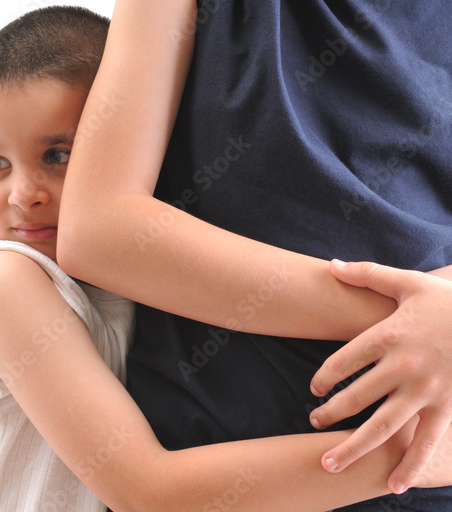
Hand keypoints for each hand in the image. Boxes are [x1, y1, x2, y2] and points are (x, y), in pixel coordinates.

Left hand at [310, 260, 451, 493]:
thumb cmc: (449, 302)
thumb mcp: (409, 282)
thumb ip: (368, 275)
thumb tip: (331, 266)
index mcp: (390, 335)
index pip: (343, 361)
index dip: (324, 377)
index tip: (315, 388)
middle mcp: (405, 367)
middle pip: (356, 397)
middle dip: (330, 413)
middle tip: (313, 422)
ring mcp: (427, 391)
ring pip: (383, 425)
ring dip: (354, 447)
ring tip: (329, 464)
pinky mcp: (448, 407)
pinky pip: (427, 441)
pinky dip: (411, 464)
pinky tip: (394, 485)